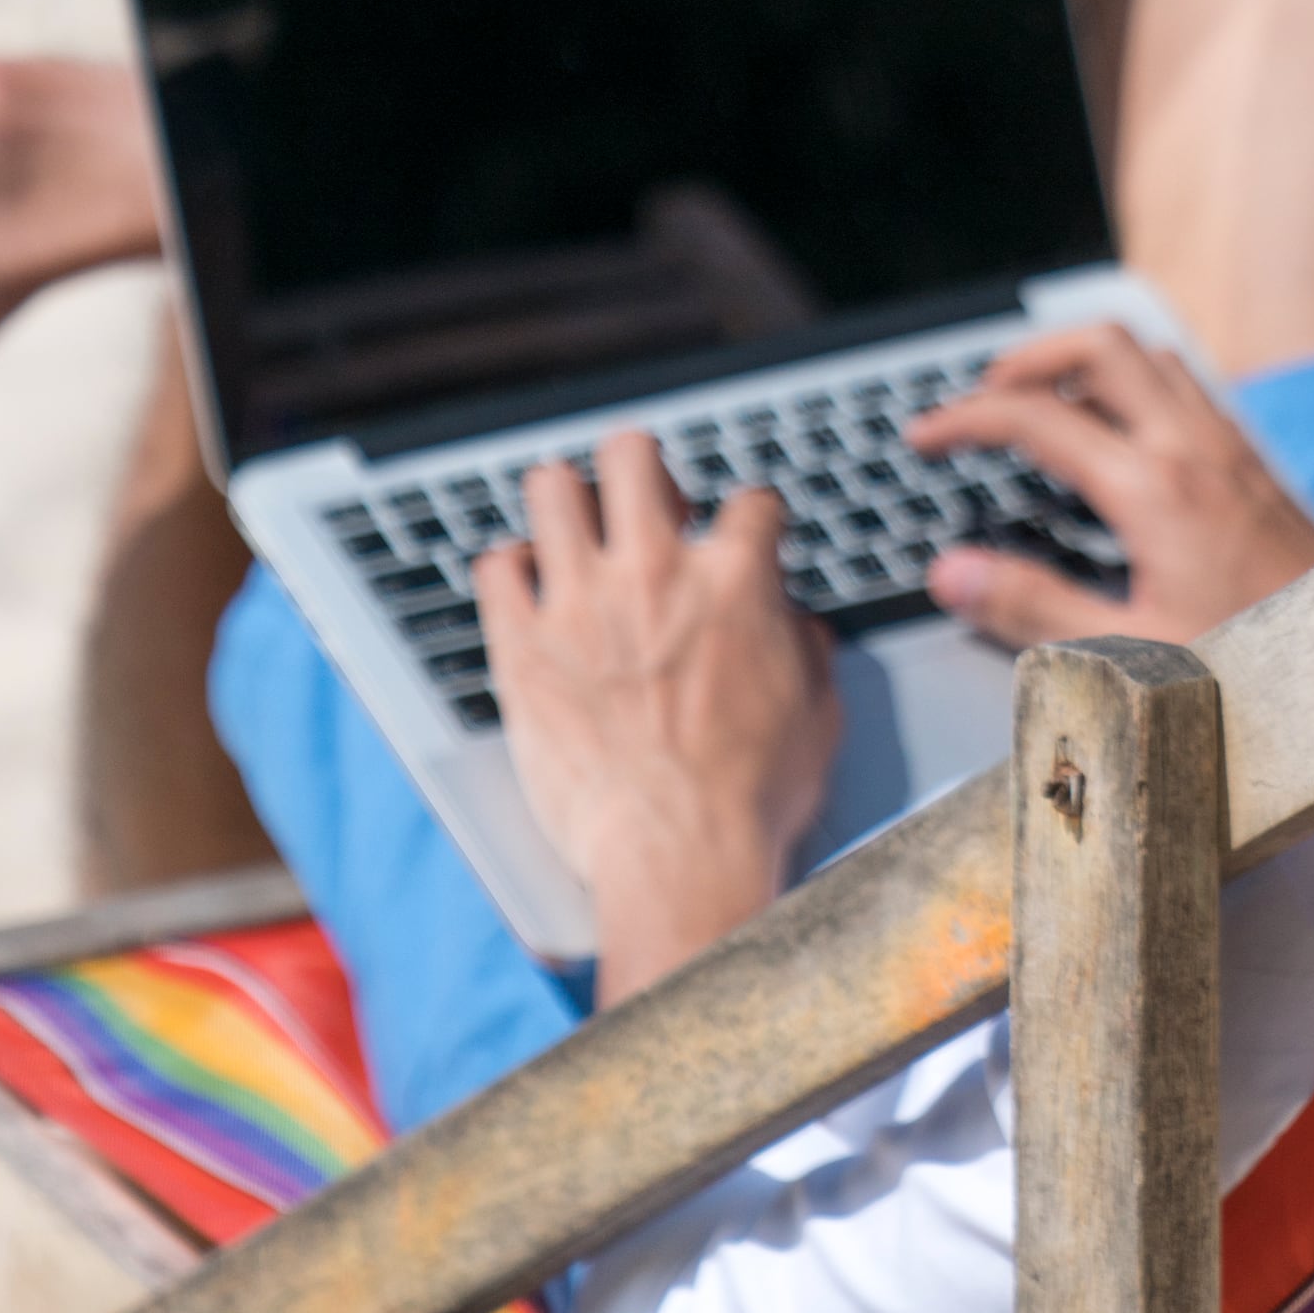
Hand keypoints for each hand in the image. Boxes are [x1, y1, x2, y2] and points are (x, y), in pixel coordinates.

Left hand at [473, 433, 841, 1001]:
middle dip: (641, 468)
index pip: (751, 501)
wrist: (679, 858)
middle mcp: (654, 571)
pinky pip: (495, 566)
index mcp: (736, 580)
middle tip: (645, 505)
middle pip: (632, 455)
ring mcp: (580, 603)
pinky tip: (528, 590)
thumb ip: (806, 646)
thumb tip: (792, 621)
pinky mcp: (521, 646)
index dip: (750, 518)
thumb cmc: (751, 799)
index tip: (740, 537)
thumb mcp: (818, 713)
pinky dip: (511, 570)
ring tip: (575, 531)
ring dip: (567, 502)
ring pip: (551, 487)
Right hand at [904, 324, 1313, 648]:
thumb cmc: (1254, 668)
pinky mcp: (1259, 466)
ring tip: (1042, 409)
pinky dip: (1136, 387)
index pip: (1038, 417)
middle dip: (1028, 358)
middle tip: (983, 399)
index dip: (966, 418)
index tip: (926, 438)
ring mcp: (1235, 449)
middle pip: (1100, 346)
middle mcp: (1198, 449)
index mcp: (1155, 489)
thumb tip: (951, 572)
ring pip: (1151, 357)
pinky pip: (1189, 388)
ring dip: (1086, 366)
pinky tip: (1121, 440)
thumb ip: (1032, 609)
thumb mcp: (1126, 653)